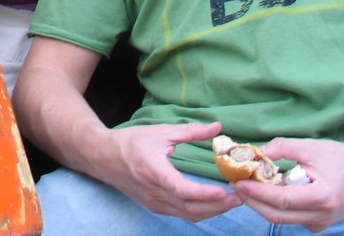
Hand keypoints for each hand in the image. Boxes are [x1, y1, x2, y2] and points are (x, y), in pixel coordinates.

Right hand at [96, 120, 241, 221]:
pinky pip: (182, 215)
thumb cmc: (131, 142)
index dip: (205, 194)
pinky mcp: (155, 207)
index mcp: (153, 170)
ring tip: (232, 200)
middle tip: (241, 196)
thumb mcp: (160, 132)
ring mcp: (154, 203)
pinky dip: (201, 211)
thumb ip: (190, 132)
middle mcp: (154, 192)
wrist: (103, 157)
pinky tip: (213, 203)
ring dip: (213, 211)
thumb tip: (218, 127)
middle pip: (190, 207)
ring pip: (189, 215)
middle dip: (218, 205)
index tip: (225, 191)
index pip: (182, 189)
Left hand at [231, 136, 343, 231]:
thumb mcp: (310, 147)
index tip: (237, 181)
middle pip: (277, 215)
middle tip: (234, 185)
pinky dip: (275, 206)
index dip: (256, 192)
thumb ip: (283, 148)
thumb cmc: (340, 158)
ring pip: (282, 219)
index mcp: (322, 197)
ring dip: (261, 204)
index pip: (281, 200)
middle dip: (252, 201)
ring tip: (245, 186)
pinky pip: (291, 217)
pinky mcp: (318, 224)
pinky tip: (264, 191)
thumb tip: (256, 152)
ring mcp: (320, 224)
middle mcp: (322, 217)